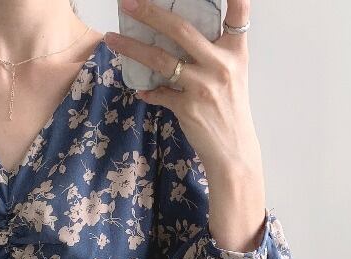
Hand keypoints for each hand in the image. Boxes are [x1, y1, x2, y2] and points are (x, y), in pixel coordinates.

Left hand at [106, 0, 266, 251]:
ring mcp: (203, 85)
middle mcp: (220, 65)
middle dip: (151, 13)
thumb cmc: (229, 111)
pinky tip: (140, 89)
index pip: (239, 15)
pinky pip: (159, 93)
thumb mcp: (232, 76)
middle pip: (181, 29)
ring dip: (132, 48)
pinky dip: (147, 91)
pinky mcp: (188, 107)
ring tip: (112, 38)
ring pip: (160, 59)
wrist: (233, 151)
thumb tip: (178, 37)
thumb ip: (212, 54)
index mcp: (235, 53)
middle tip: (128, 3)